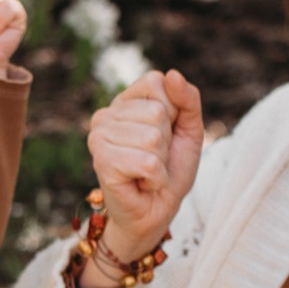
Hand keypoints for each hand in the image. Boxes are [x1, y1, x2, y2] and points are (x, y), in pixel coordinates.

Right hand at [80, 69, 202, 287]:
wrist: (156, 213)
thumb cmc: (170, 171)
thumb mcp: (189, 130)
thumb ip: (187, 99)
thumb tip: (173, 74)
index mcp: (124, 102)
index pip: (156, 82)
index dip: (173, 112)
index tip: (165, 135)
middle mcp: (105, 115)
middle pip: (157, 111)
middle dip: (167, 141)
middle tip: (155, 159)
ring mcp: (99, 138)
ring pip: (153, 138)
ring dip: (161, 162)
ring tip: (148, 172)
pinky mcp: (102, 162)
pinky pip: (147, 162)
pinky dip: (155, 178)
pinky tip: (143, 183)